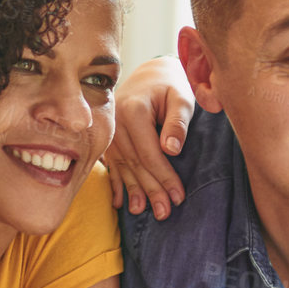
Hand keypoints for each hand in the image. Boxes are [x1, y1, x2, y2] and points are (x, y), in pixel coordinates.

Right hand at [104, 56, 193, 217]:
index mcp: (132, 111)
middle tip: (165, 213)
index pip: (149, 153)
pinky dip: (116, 184)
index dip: (164, 177)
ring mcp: (108, 131)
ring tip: (143, 212)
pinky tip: (119, 203)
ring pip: (123, 167)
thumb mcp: (181, 96)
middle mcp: (115, 122)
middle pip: (135, 164)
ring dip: (134, 192)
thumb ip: (178, 121)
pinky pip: (111, 164)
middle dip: (151, 190)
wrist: (150, 73)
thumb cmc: (170, 85)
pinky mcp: (107, 138)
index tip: (179, 196)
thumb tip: (171, 149)